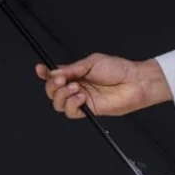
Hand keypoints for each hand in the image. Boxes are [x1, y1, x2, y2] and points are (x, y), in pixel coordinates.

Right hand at [36, 54, 171, 118]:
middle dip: (52, 86)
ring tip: (76, 88)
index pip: (54, 75)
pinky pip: (71, 112)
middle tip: (62, 80)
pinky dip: (72, 104)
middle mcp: (76, 87)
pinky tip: (81, 97)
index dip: (44, 74)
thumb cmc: (118, 69)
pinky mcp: (89, 110)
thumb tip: (54, 72)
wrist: (134, 82)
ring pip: (59, 104)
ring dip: (63, 95)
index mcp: (75, 73)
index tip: (40, 69)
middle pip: (52, 91)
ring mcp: (82, 99)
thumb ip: (72, 69)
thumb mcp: (92, 62)